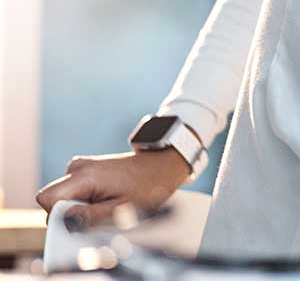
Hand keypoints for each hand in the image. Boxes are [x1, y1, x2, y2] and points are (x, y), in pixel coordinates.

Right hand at [35, 149, 190, 229]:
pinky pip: (74, 193)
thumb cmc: (149, 186)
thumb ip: (91, 217)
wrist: (163, 165)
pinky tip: (107, 198)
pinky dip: (87, 200)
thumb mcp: (123, 209)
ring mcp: (81, 167)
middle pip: (54, 199)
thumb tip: (65, 223)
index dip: (58, 216)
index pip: (47, 199)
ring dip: (81, 207)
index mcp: (84, 175)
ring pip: (65, 197)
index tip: (82, 221)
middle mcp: (77, 167)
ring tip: (108, 204)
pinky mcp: (86, 171)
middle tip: (101, 214)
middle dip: (72, 213)